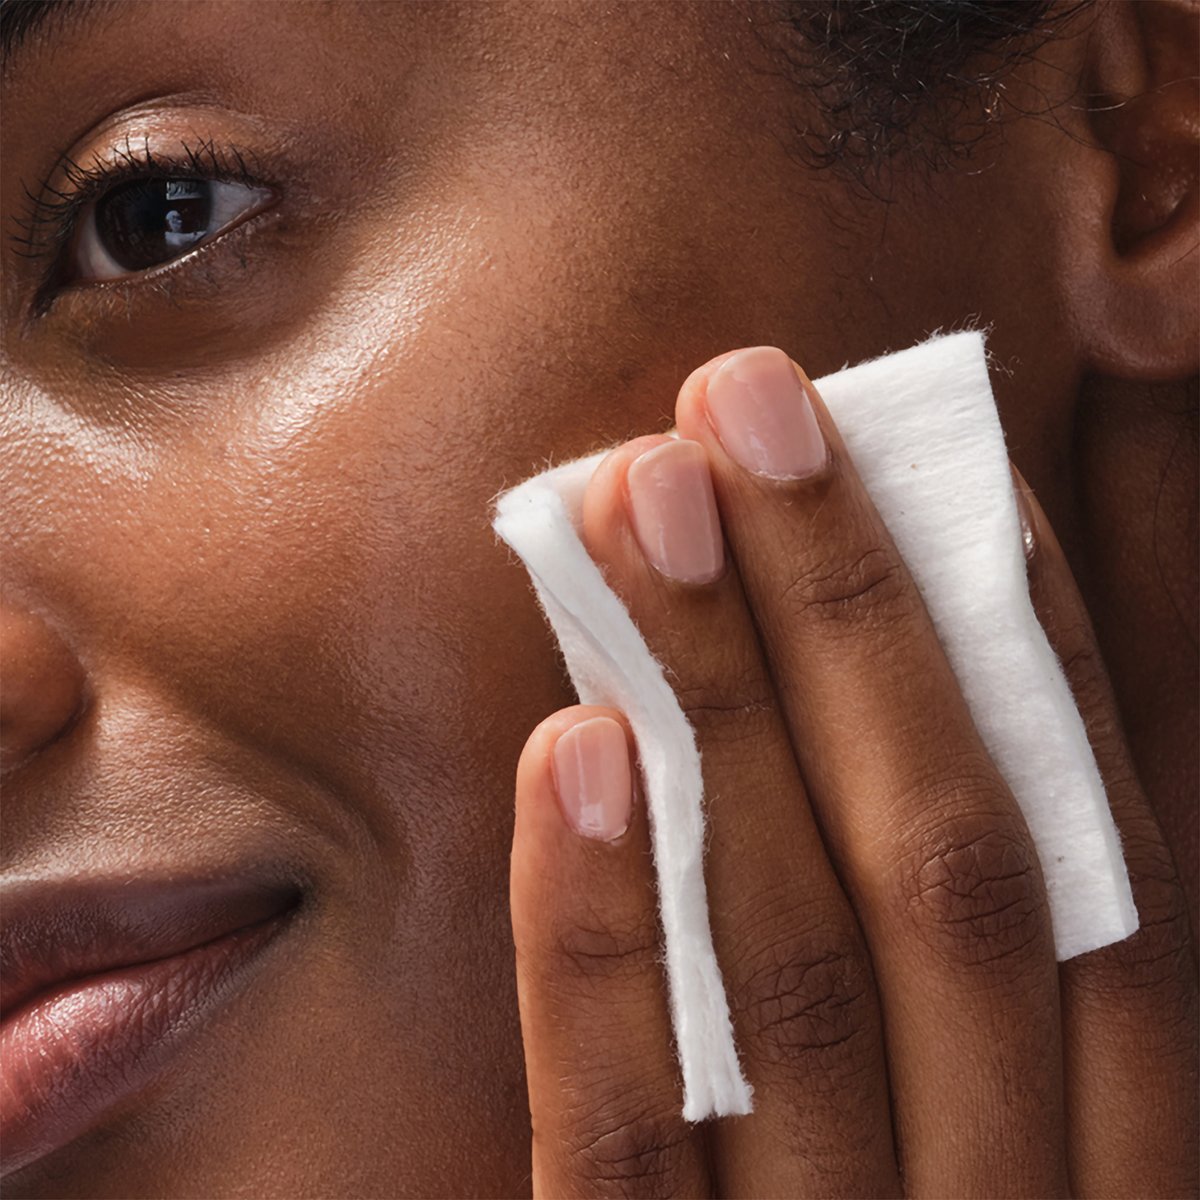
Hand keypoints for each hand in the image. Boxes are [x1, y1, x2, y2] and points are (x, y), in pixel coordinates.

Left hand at [509, 348, 1197, 1197]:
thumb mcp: (1001, 1121)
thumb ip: (990, 944)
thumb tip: (941, 696)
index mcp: (1113, 1138)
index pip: (1104, 850)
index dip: (1041, 636)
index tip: (949, 458)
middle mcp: (1019, 1199)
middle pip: (954, 865)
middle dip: (858, 611)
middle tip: (750, 403)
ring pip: (801, 957)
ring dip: (727, 704)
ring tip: (643, 500)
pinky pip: (637, 1136)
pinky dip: (607, 929)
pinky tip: (574, 742)